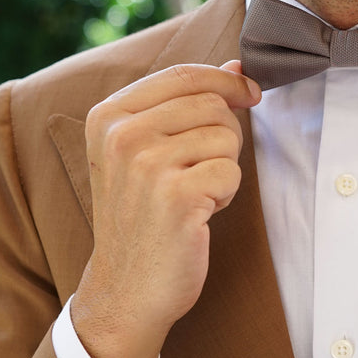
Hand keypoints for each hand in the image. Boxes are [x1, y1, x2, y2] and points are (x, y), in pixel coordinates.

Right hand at [71, 61, 260, 357]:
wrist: (127, 288)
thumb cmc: (144, 219)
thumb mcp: (144, 153)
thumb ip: (183, 106)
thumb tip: (238, 69)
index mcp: (107, 116)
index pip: (183, 74)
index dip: (226, 80)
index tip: (250, 93)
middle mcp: (121, 135)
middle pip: (212, 104)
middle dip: (224, 137)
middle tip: (201, 172)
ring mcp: (147, 165)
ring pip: (226, 137)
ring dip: (224, 168)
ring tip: (194, 195)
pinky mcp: (177, 195)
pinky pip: (231, 171)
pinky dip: (226, 194)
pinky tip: (199, 214)